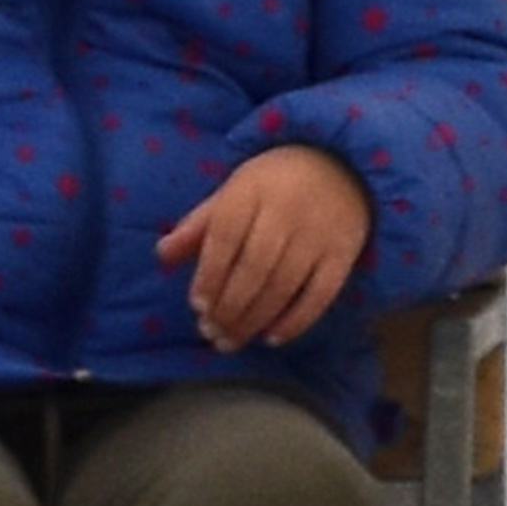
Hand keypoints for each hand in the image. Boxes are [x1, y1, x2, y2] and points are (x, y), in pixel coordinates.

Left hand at [156, 142, 371, 349]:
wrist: (341, 164)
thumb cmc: (274, 183)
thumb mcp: (233, 192)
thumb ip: (198, 226)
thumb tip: (162, 256)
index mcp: (251, 191)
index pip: (225, 238)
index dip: (210, 275)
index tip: (197, 306)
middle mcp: (286, 212)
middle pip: (254, 268)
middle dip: (229, 306)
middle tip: (211, 333)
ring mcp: (318, 234)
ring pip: (283, 285)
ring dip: (254, 319)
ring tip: (231, 340)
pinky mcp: (344, 254)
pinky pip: (321, 294)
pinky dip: (296, 320)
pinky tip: (271, 338)